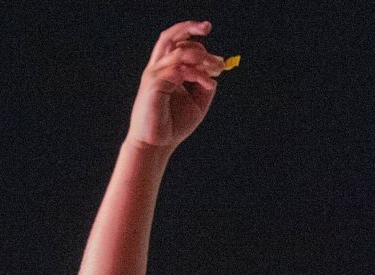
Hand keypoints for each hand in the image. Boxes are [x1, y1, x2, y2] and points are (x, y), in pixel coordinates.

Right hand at [128, 21, 226, 149]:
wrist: (155, 146)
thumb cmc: (173, 126)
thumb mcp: (196, 103)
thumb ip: (204, 85)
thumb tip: (215, 71)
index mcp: (164, 70)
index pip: (176, 43)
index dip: (198, 44)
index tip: (220, 63)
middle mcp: (157, 69)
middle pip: (170, 36)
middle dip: (191, 28)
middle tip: (209, 30)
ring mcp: (154, 75)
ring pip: (179, 52)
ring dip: (202, 56)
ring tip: (218, 67)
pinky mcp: (154, 85)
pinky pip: (179, 71)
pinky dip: (198, 74)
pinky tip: (209, 84)